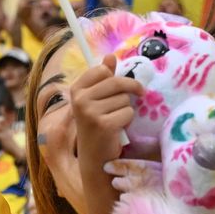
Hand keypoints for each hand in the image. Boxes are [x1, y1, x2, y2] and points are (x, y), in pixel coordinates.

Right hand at [71, 55, 142, 169]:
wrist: (94, 158)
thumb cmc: (97, 125)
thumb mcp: (97, 99)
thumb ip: (103, 77)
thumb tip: (110, 55)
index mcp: (76, 90)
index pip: (102, 70)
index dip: (116, 77)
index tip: (122, 85)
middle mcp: (80, 99)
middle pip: (116, 82)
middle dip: (130, 89)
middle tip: (138, 94)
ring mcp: (90, 112)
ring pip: (124, 98)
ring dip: (126, 109)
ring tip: (115, 119)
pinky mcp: (104, 125)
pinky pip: (128, 112)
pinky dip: (127, 120)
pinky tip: (117, 129)